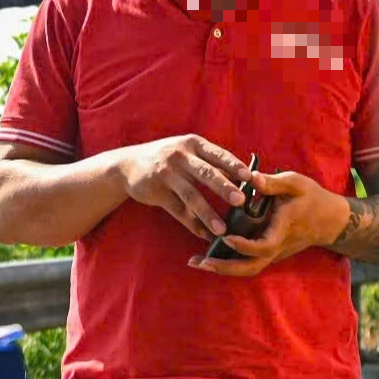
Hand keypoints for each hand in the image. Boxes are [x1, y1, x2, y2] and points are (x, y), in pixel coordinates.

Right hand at [114, 134, 252, 240]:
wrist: (128, 165)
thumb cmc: (168, 159)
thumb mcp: (188, 152)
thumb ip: (212, 162)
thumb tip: (246, 178)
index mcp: (192, 144)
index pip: (218, 154)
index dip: (235, 166)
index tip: (251, 178)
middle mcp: (179, 156)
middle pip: (206, 173)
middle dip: (224, 188)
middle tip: (241, 201)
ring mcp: (166, 174)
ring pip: (191, 196)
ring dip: (207, 214)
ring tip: (222, 229)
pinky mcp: (156, 192)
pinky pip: (177, 210)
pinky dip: (192, 224)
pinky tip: (204, 234)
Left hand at [186, 169, 351, 276]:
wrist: (330, 220)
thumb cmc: (311, 198)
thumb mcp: (296, 183)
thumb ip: (272, 182)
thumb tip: (249, 176)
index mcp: (283, 229)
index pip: (263, 246)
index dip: (244, 245)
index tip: (226, 238)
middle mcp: (277, 247)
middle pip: (250, 267)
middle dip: (224, 267)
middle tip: (198, 262)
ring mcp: (273, 254)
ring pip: (247, 269)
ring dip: (222, 268)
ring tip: (196, 262)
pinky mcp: (269, 254)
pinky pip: (248, 264)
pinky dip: (228, 263)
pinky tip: (208, 256)